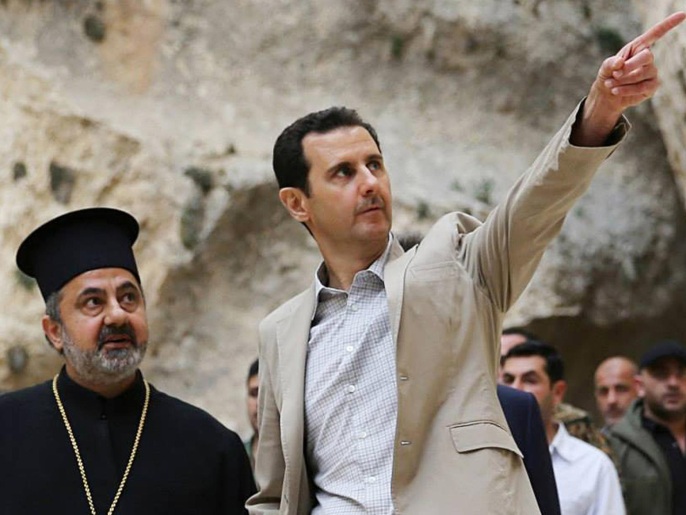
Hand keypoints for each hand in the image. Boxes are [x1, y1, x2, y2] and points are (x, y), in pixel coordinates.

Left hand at [572, 11, 685, 146]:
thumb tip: (621, 62)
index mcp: (637, 48)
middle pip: (648, 58)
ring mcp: (651, 74)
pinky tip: (617, 93)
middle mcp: (648, 60)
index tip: (683, 14)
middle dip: (628, 67)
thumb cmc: (605, 78)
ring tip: (612, 85)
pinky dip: (629, 91)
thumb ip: (612, 63)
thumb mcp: (604, 69)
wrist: (605, 98)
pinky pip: (645, 88)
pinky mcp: (650, 88)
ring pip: (646, 74)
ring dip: (625, 81)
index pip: (655, 34)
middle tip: (614, 74)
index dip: (668, 25)